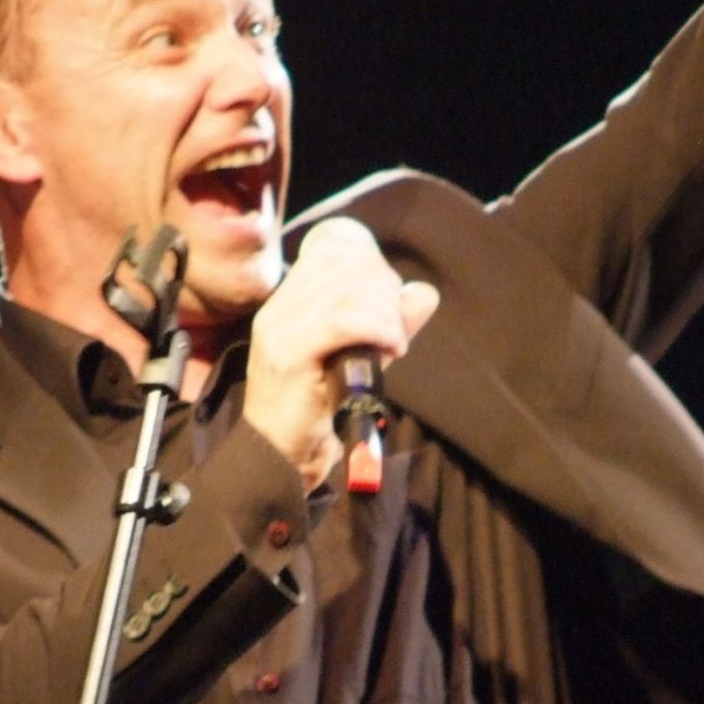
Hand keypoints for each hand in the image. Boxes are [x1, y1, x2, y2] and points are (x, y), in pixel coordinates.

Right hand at [242, 219, 439, 491]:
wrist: (283, 455)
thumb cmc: (322, 408)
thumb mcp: (361, 355)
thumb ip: (389, 321)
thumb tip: (424, 292)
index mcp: (289, 300)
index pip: (333, 249)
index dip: (373, 264)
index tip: (391, 299)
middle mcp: (279, 307)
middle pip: (343, 264)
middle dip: (383, 288)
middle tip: (396, 325)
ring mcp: (279, 329)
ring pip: (344, 290)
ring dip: (384, 312)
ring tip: (395, 340)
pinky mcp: (288, 354)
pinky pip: (339, 321)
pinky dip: (375, 328)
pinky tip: (391, 347)